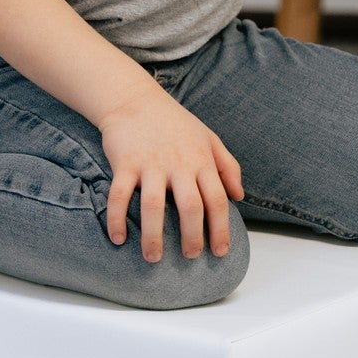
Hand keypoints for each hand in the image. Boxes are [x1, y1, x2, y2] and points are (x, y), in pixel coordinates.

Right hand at [99, 83, 244, 260]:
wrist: (134, 99)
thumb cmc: (175, 122)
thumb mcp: (209, 138)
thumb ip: (228, 166)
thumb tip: (240, 196)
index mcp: (201, 160)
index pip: (217, 199)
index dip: (221, 228)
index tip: (220, 252)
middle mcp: (178, 164)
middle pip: (190, 207)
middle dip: (192, 237)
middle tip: (190, 257)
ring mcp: (150, 164)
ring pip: (154, 206)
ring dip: (154, 236)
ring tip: (153, 258)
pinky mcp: (125, 163)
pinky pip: (120, 195)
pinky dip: (117, 218)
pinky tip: (118, 238)